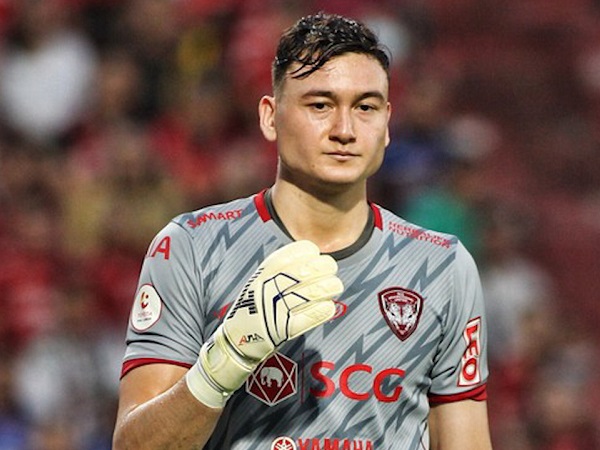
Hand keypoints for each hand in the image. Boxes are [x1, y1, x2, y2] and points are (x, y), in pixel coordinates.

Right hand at [186, 240, 343, 407]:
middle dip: (325, 267)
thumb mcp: (259, 282)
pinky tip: (329, 306)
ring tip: (336, 286)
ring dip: (329, 287)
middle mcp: (268, 289)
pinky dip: (324, 309)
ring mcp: (276, 309)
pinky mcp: (284, 330)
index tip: (316, 255)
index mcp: (262, 274)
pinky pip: (311, 316)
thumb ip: (281, 269)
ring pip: (312, 292)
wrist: (237, 341)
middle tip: (331, 269)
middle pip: (306, 271)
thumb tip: (314, 258)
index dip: (309, 252)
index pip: (292, 254)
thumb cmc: (254, 308)